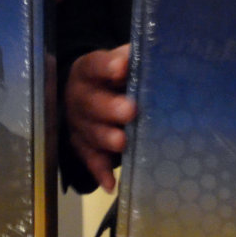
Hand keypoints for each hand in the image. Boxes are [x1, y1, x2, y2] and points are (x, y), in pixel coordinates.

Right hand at [64, 45, 135, 192]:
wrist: (86, 92)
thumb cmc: (111, 76)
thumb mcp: (118, 61)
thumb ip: (132, 59)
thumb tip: (157, 53)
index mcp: (87, 71)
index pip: (94, 65)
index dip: (106, 66)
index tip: (123, 66)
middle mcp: (78, 97)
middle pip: (90, 102)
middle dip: (110, 107)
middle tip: (130, 110)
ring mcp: (78, 124)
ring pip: (89, 132)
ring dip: (106, 138)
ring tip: (123, 143)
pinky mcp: (81, 146)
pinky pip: (89, 159)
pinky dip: (100, 171)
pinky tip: (111, 183)